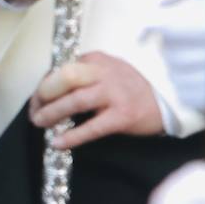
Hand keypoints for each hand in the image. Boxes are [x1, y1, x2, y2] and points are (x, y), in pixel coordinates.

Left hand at [28, 51, 163, 147]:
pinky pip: (92, 127)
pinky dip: (72, 136)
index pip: (61, 68)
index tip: (36, 100)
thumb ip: (81, 76)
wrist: (169, 103)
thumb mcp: (105, 72)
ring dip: (52, 113)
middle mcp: (105, 73)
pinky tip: (58, 142)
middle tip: (35, 111)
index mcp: (97, 60)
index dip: (43, 85)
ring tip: (40, 123)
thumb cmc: (130, 89)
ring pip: (75, 101)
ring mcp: (115, 94)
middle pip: (65, 78)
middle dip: (43, 95)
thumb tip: (47, 92)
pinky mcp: (123, 116)